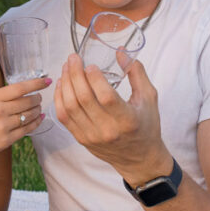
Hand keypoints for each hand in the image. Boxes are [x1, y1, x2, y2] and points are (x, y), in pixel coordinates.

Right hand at [0, 76, 49, 161]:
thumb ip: (3, 97)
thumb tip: (25, 90)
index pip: (20, 88)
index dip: (36, 83)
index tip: (46, 80)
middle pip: (28, 102)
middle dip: (37, 98)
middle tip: (39, 97)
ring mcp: (4, 126)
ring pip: (29, 115)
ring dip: (37, 110)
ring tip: (37, 107)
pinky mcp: (7, 140)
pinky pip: (27, 129)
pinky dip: (35, 122)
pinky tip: (38, 118)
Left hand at [54, 54, 168, 180]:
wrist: (139, 158)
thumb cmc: (146, 126)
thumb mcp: (149, 98)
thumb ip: (136, 73)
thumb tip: (119, 52)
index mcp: (127, 120)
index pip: (106, 97)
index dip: (95, 79)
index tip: (90, 64)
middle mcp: (108, 130)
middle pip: (83, 99)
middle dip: (75, 74)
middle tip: (73, 58)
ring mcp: (92, 136)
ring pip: (70, 107)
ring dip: (65, 84)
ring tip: (66, 68)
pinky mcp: (81, 139)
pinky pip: (63, 117)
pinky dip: (59, 98)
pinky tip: (62, 85)